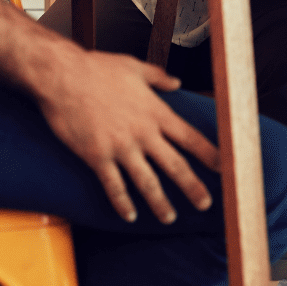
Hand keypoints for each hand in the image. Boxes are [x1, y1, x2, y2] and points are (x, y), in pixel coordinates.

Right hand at [34, 47, 218, 223]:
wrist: (62, 76)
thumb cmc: (97, 68)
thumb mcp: (134, 67)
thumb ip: (159, 77)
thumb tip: (177, 82)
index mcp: (155, 111)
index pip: (190, 137)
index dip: (209, 154)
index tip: (224, 167)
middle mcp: (143, 132)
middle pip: (175, 165)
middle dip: (192, 186)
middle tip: (205, 204)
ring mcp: (120, 147)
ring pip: (147, 181)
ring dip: (160, 202)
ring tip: (170, 218)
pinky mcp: (97, 156)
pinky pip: (113, 186)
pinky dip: (122, 203)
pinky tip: (129, 216)